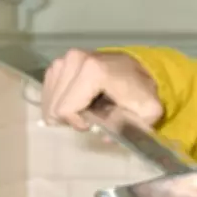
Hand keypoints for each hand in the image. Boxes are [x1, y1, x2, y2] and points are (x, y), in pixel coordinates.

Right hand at [41, 48, 162, 131]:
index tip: (96, 122)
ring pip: (50, 101)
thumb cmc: (142, 92)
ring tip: (87, 106)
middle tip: (93, 115)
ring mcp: (64, 59)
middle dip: (73, 117)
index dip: (79, 123)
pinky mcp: (58, 63)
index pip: (66, 109)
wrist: (141, 69)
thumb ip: (131, 127)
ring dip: (67, 110)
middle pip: (55, 107)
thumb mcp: (148, 112)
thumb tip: (105, 136)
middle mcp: (74, 60)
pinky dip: (61, 101)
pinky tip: (79, 100)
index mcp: (94, 70)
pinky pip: (49, 92)